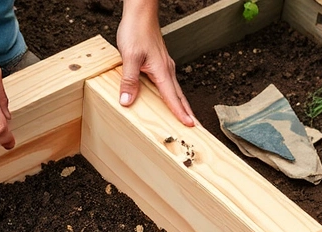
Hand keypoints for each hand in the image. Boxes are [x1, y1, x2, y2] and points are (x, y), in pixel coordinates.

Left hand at [117, 1, 196, 126]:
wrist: (140, 14)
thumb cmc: (136, 31)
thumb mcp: (129, 56)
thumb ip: (129, 80)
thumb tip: (127, 101)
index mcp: (162, 70)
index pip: (172, 97)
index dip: (180, 112)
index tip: (190, 125)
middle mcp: (167, 69)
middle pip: (179, 96)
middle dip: (187, 112)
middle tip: (195, 128)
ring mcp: (164, 66)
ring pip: (175, 90)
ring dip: (181, 104)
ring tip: (185, 118)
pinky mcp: (159, 63)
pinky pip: (168, 83)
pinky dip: (172, 95)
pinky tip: (168, 99)